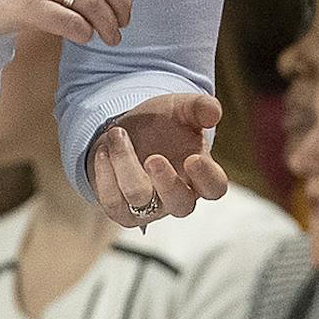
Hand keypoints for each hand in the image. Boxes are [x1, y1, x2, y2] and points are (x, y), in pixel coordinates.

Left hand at [88, 93, 229, 229]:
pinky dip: (105, 174)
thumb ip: (200, 107)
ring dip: (125, 162)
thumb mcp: (182, 108)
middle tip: (153, 158)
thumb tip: (214, 113)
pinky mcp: (121, 210)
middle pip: (181, 205)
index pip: (214, 188)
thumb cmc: (163, 123)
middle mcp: (178, 197)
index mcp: (200, 176)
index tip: (193, 158)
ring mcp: (149, 209)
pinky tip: (104, 150)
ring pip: (139, 197)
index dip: (206, 177)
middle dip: (166, 182)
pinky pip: (112, 201)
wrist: (127, 131)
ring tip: (117, 133)